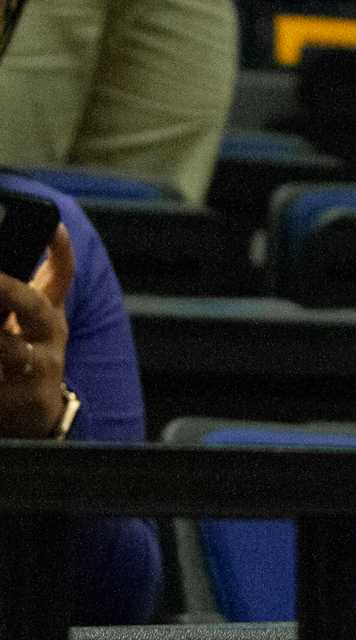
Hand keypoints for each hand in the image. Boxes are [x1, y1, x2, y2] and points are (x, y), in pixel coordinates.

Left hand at [0, 225, 71, 439]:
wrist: (34, 412)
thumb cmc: (22, 355)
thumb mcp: (23, 323)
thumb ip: (12, 296)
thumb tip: (20, 262)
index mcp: (48, 311)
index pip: (61, 274)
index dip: (60, 249)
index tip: (55, 227)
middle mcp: (50, 334)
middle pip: (35, 307)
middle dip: (9, 290)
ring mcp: (41, 367)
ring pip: (13, 349)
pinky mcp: (25, 397)